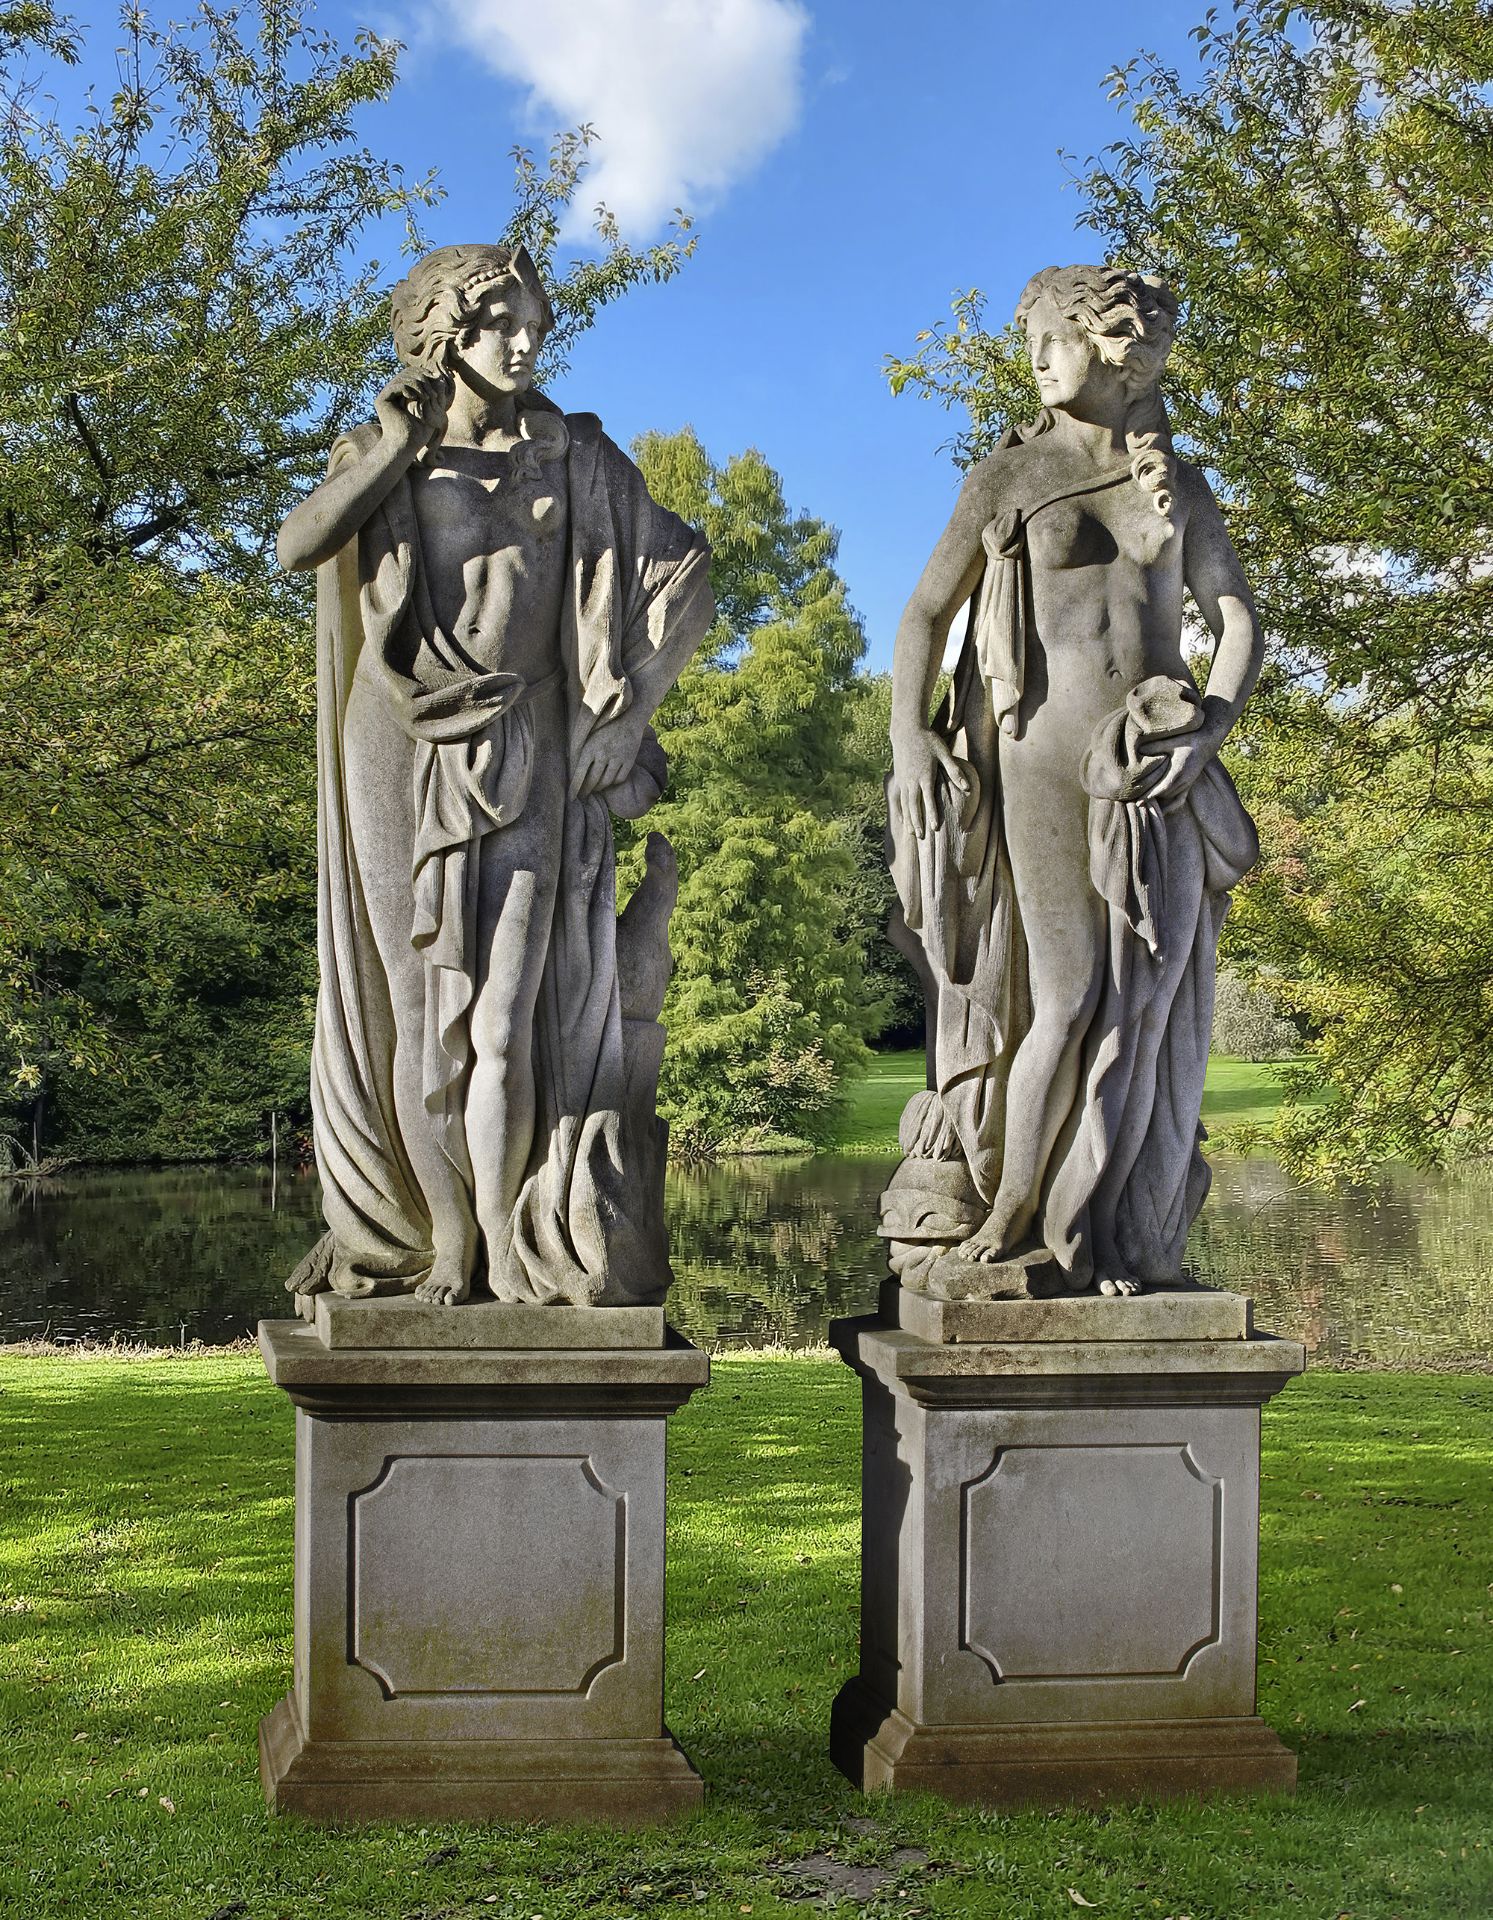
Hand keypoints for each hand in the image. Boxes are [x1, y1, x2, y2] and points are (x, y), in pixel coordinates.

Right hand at [374, 367, 450, 456]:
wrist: (407, 445)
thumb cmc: (420, 432)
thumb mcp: (432, 409)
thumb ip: (434, 393)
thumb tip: (439, 377)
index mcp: (402, 393)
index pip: (412, 374)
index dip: (425, 373)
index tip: (437, 380)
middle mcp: (392, 392)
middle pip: (407, 372)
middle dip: (423, 378)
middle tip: (433, 393)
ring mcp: (386, 396)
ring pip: (403, 378)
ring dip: (419, 385)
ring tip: (428, 398)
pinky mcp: (381, 400)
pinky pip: (396, 385)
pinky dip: (408, 388)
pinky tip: (416, 398)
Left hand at [570, 714, 646, 800]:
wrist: (628, 717)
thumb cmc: (604, 727)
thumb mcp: (589, 737)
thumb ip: (580, 752)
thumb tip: (571, 771)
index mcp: (589, 748)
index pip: (579, 774)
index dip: (574, 789)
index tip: (571, 799)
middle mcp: (603, 754)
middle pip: (593, 781)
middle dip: (586, 791)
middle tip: (583, 795)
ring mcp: (617, 758)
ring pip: (606, 781)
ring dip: (600, 787)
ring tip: (596, 788)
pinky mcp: (629, 760)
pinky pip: (620, 779)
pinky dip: (614, 782)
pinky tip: (610, 780)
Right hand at [892, 723, 971, 837]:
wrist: (906, 730)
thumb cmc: (929, 740)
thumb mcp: (944, 753)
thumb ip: (954, 771)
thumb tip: (968, 787)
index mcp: (925, 775)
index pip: (928, 799)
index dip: (931, 814)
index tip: (935, 828)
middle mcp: (912, 780)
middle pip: (914, 806)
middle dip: (918, 822)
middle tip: (921, 838)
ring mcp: (903, 780)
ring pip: (905, 804)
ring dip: (908, 820)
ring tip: (912, 834)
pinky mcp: (898, 778)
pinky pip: (899, 798)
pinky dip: (901, 810)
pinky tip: (903, 820)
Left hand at [1138, 730, 1216, 806]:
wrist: (1206, 743)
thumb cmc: (1187, 741)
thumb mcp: (1171, 742)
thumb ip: (1156, 747)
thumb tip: (1139, 750)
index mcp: (1178, 771)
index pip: (1162, 788)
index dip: (1150, 796)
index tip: (1139, 803)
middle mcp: (1184, 780)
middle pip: (1164, 796)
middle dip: (1151, 800)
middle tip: (1134, 802)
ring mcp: (1187, 784)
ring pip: (1170, 798)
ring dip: (1159, 802)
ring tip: (1144, 804)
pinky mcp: (1189, 785)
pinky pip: (1179, 800)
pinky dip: (1170, 807)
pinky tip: (1161, 811)